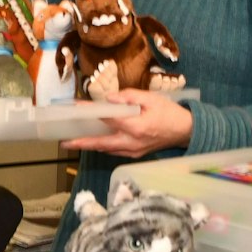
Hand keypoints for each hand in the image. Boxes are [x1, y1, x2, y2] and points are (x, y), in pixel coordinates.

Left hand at [63, 88, 193, 157]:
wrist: (186, 131)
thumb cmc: (170, 112)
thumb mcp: (151, 98)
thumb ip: (129, 97)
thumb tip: (109, 98)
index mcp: (136, 127)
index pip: (107, 119)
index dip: (90, 113)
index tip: (76, 108)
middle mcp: (132, 142)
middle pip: (101, 144)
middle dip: (82, 143)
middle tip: (65, 142)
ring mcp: (134, 151)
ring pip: (107, 149)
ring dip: (90, 146)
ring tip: (73, 143)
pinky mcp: (135, 154)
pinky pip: (115, 151)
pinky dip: (103, 147)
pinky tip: (94, 142)